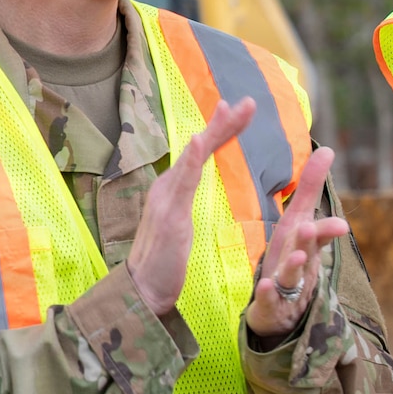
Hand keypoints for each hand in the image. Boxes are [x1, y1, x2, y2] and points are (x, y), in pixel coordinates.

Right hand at [126, 97, 256, 315]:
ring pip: (193, 157)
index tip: (240, 109)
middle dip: (224, 123)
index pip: (202, 153)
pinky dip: (191, 159)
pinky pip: (182, 182)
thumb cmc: (163, 261)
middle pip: (199, 148)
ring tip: (230, 109)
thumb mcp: (180, 224)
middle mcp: (167, 187)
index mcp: (174, 189)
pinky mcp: (168, 215)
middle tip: (250, 102)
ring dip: (213, 132)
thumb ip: (186, 201)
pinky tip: (200, 139)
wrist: (142, 291)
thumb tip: (192, 182)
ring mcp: (165, 199)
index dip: (221, 130)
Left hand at [246, 146, 352, 341]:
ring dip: (293, 266)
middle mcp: (300, 265)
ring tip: (293, 256)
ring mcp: (287, 288)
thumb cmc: (292, 259)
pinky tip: (265, 287)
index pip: (318, 234)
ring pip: (292, 276)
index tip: (341, 225)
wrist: (283, 310)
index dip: (327, 229)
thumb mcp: (300, 223)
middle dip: (309, 241)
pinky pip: (269, 301)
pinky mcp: (270, 306)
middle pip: (307, 252)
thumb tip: (328, 150)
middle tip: (308, 228)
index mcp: (305, 244)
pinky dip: (268, 294)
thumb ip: (311, 188)